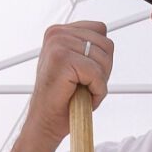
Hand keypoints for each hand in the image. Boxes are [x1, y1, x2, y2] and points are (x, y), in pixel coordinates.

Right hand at [25, 22, 110, 147]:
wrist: (45, 121)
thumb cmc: (62, 98)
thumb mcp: (77, 65)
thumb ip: (88, 49)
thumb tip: (107, 42)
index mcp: (59, 32)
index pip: (100, 30)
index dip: (101, 56)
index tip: (86, 73)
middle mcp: (57, 34)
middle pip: (106, 44)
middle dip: (103, 70)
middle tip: (85, 86)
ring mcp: (58, 44)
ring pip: (103, 60)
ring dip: (99, 82)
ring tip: (81, 92)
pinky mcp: (62, 58)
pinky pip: (97, 74)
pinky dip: (97, 91)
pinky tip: (82, 98)